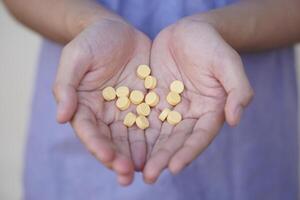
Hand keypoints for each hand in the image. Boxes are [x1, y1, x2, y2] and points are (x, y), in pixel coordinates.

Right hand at [52, 18, 150, 185]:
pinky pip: (151, 123)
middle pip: (110, 141)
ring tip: (147, 171)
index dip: (97, 145)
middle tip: (127, 175)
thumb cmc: (92, 42)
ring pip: (131, 138)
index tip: (108, 157)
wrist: (117, 31)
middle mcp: (105, 114)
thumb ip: (66, 86)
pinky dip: (155, 138)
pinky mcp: (145, 104)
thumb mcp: (76, 58)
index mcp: (84, 106)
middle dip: (118, 159)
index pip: (88, 131)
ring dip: (137, 155)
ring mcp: (126, 111)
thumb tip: (60, 118)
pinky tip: (162, 150)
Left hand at [143, 19, 253, 182]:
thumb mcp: (227, 62)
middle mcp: (190, 115)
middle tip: (149, 176)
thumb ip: (237, 89)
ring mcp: (170, 108)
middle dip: (163, 159)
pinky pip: (143, 117)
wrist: (188, 31)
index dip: (188, 152)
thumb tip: (236, 119)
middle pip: (176, 141)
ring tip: (134, 168)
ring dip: (147, 152)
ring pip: (158, 134)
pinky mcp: (153, 99)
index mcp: (210, 110)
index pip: (200, 136)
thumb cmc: (211, 45)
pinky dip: (135, 131)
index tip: (174, 167)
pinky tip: (123, 144)